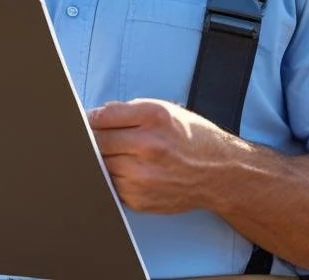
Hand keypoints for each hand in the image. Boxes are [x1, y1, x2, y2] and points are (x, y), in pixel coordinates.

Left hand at [88, 99, 239, 213]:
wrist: (219, 174)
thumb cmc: (192, 139)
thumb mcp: (166, 111)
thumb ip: (128, 110)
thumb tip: (94, 115)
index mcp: (153, 116)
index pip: (101, 117)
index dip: (90, 119)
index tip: (89, 122)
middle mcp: (148, 145)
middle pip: (96, 142)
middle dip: (95, 140)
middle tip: (102, 140)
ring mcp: (143, 175)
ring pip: (101, 166)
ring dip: (105, 161)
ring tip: (123, 156)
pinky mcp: (139, 198)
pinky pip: (111, 185)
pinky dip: (116, 178)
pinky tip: (132, 172)